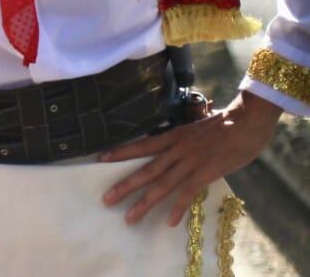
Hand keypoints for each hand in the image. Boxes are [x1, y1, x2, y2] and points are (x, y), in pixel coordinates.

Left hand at [100, 91, 281, 225]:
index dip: (121, 152)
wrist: (245, 123)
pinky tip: (169, 222)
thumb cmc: (225, 124)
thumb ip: (184, 139)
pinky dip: (178, 208)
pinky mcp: (205, 173)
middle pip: (146, 170)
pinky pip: (187, 194)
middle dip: (125, 186)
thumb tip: (175, 146)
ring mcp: (190, 162)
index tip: (101, 158)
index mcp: (173, 136)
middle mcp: (176, 149)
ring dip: (145, 203)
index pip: (141, 145)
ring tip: (130, 217)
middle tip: (107, 199)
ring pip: (162, 185)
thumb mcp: (196, 127)